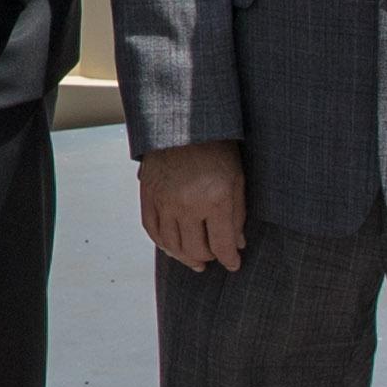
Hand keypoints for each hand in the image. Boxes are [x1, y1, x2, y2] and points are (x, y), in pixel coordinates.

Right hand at [135, 140, 249, 275]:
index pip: (221, 244)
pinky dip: (162, 243)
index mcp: (215, 199)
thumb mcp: (236, 179)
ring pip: (172, 244)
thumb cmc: (216, 148)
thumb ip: (237, 214)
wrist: (183, 122)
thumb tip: (237, 243)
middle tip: (215, 258)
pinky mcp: (148, 194)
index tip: (233, 264)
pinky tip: (172, 247)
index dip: (229, 259)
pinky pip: (152, 229)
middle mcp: (187, 204)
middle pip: (195, 249)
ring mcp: (164, 200)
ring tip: (195, 259)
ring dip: (184, 256)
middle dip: (208, 258)